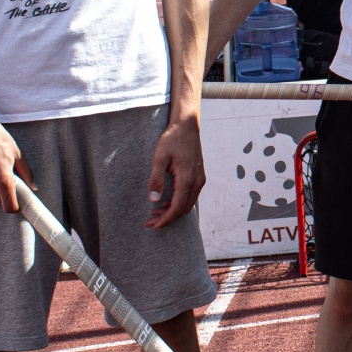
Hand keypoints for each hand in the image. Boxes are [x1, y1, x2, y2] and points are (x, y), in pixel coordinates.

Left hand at [146, 114, 207, 228]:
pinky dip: (179, 203)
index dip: (166, 219)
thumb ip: (156, 179)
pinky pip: (191, 196)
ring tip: (156, 213)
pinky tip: (167, 202)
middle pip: (184, 209)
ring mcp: (200, 179)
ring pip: (188, 204)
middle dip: (168, 218)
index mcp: (187, 178)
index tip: (154, 226)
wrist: (187, 126)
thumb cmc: (172, 140)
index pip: (177, 207)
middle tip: (150, 221)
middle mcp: (197, 181)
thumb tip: (153, 200)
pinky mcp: (199, 176)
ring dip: (173, 211)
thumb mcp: (159, 158)